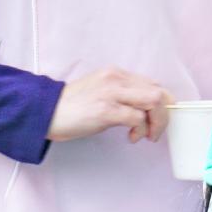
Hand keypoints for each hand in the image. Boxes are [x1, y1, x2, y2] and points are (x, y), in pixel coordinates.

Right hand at [49, 67, 171, 142]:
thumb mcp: (102, 93)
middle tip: (155, 132)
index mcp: (116, 74)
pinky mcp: (106, 110)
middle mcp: (116, 79)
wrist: (47, 112)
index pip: (153, 84)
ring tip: (145, 136)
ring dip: (156, 123)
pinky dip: (140, 130)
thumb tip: (146, 109)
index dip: (162, 105)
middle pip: (158, 92)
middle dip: (164, 116)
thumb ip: (123, 95)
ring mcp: (111, 93)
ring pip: (153, 102)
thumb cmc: (74, 108)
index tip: (156, 120)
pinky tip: (131, 137)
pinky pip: (137, 118)